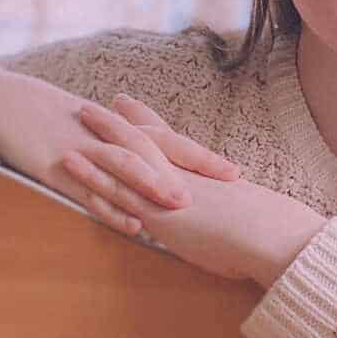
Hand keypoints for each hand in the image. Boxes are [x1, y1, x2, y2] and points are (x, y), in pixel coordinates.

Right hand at [0, 71, 239, 236]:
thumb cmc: (46, 116)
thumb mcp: (88, 128)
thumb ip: (117, 146)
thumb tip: (149, 168)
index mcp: (116, 127)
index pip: (167, 140)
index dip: (200, 156)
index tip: (234, 171)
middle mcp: (105, 136)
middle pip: (157, 149)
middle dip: (193, 166)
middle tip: (230, 181)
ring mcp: (81, 151)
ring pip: (124, 167)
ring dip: (153, 184)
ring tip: (182, 203)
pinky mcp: (54, 168)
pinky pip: (87, 191)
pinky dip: (110, 207)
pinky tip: (131, 223)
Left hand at [62, 95, 325, 284]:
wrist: (268, 236)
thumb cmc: (265, 235)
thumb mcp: (242, 219)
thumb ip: (225, 214)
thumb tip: (224, 222)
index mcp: (201, 178)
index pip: (171, 143)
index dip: (150, 123)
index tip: (132, 107)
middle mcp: (181, 177)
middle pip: (147, 138)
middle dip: (123, 121)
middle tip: (103, 102)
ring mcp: (165, 190)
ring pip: (126, 155)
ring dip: (99, 135)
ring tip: (77, 115)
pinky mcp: (153, 210)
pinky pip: (115, 188)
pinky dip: (90, 173)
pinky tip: (68, 163)